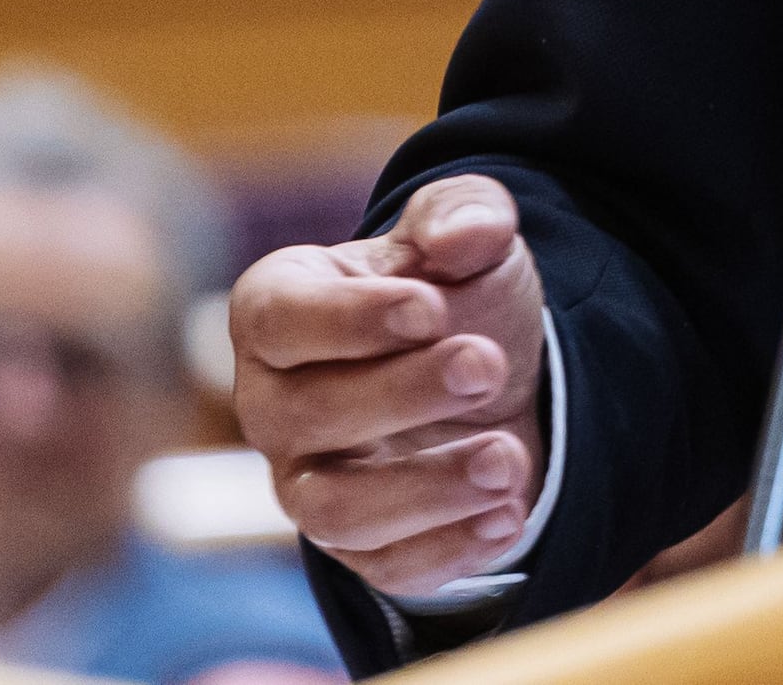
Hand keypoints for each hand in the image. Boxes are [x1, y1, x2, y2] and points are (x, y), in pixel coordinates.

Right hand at [231, 173, 551, 598]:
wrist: (489, 370)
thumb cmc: (453, 291)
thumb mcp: (467, 232)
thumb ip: (466, 214)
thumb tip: (469, 234)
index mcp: (278, 309)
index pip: (276, 320)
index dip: (349, 319)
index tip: (431, 309)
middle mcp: (273, 403)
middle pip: (305, 415)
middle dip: (403, 395)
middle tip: (488, 367)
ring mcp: (307, 482)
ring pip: (332, 510)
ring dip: (425, 489)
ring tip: (508, 460)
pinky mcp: (360, 546)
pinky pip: (385, 567)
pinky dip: (449, 549)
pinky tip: (509, 514)